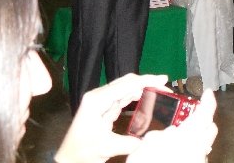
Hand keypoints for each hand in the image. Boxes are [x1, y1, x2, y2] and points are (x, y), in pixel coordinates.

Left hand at [54, 73, 168, 162]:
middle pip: (126, 82)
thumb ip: (131, 142)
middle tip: (165, 84)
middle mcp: (98, 95)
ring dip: (142, 88)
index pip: (126, 85)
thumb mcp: (108, 147)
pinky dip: (136, 95)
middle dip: (146, 82)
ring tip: (159, 90)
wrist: (68, 159)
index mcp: (97, 100)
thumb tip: (151, 139)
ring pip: (126, 88)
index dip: (146, 80)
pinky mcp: (103, 107)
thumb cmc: (82, 151)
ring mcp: (100, 100)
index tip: (163, 79)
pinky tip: (146, 96)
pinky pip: (123, 96)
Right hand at [127, 89, 217, 162]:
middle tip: (193, 116)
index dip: (208, 102)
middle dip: (204, 120)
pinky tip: (176, 154)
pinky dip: (190, 152)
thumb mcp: (147, 145)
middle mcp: (199, 149)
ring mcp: (200, 161)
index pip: (205, 114)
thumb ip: (160, 135)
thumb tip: (170, 133)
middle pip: (210, 129)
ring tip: (179, 139)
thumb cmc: (149, 162)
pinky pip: (197, 157)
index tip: (208, 93)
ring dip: (196, 139)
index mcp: (189, 136)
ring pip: (204, 145)